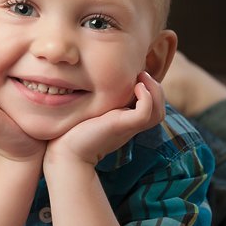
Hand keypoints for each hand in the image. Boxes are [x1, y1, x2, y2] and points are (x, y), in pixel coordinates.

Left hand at [44, 72, 164, 166]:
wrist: (65, 151)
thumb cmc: (73, 131)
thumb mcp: (92, 111)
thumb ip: (100, 101)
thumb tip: (94, 80)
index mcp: (126, 122)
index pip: (152, 108)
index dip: (151, 91)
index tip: (137, 76)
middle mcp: (130, 125)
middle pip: (159, 111)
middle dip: (157, 89)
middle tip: (142, 73)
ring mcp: (127, 126)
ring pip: (158, 113)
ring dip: (155, 91)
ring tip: (141, 78)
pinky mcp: (121, 126)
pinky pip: (145, 113)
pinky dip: (147, 98)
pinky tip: (136, 87)